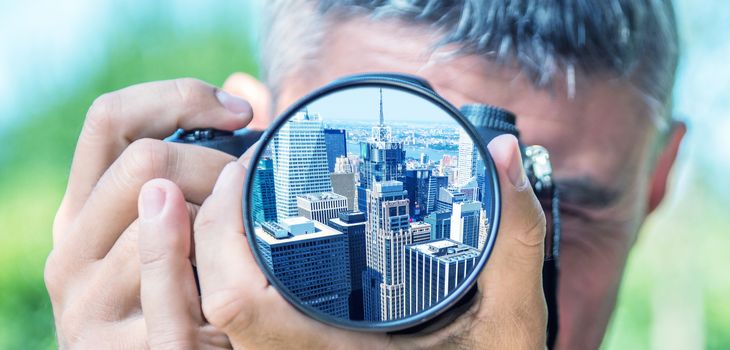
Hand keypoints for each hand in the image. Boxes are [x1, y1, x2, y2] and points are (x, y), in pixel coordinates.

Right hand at [45, 76, 261, 347]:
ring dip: (222, 221)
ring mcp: (87, 305)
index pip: (110, 119)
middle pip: (144, 161)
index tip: (241, 111)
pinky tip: (241, 269)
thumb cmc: (193, 298)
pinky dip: (213, 269)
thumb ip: (200, 166)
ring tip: (247, 244)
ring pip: (164, 217)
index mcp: (81, 215)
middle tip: (255, 187)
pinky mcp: (123, 349)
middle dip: (216, 163)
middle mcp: (69, 253)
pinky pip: (173, 286)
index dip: (178, 97)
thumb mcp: (187, 230)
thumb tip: (246, 88)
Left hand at [155, 134, 546, 348]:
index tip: (248, 166)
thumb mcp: (512, 326)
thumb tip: (507, 154)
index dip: (221, 228)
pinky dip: (230, 279)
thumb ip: (514, 240)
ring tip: (241, 195)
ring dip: (210, 253)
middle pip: (209, 300)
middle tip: (246, 169)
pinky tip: (257, 245)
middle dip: (209, 226)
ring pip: (212, 318)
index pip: (237, 299)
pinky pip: (235, 327)